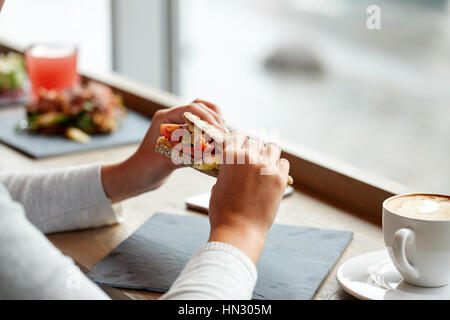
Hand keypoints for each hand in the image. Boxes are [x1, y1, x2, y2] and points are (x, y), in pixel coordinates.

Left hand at [101, 99, 226, 201]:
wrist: (137, 177)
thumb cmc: (146, 169)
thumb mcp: (166, 162)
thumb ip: (186, 155)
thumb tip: (210, 153)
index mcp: (165, 118)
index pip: (191, 109)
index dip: (208, 117)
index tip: (219, 130)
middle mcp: (172, 118)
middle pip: (200, 107)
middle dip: (215, 118)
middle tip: (224, 134)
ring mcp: (178, 126)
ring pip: (202, 115)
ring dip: (215, 123)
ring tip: (223, 137)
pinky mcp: (183, 136)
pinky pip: (201, 128)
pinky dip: (211, 132)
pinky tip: (218, 143)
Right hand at [208, 133, 289, 263]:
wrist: (239, 230)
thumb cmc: (223, 211)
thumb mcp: (217, 185)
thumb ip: (226, 171)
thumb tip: (232, 167)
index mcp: (230, 156)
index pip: (238, 135)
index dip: (240, 140)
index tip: (242, 144)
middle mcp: (249, 157)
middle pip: (256, 141)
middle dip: (254, 149)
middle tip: (253, 160)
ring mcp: (266, 166)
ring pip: (273, 148)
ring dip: (269, 154)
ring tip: (266, 165)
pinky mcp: (280, 178)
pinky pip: (284, 162)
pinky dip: (279, 167)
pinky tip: (274, 175)